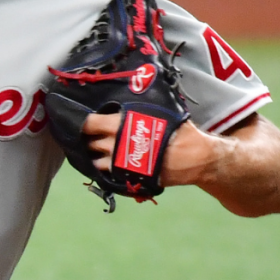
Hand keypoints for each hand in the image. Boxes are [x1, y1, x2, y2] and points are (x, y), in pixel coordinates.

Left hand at [82, 112, 219, 186]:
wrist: (193, 157)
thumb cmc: (177, 130)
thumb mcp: (156, 111)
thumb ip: (135, 111)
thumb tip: (126, 102)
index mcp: (120, 123)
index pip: (89, 123)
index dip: (86, 124)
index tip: (89, 124)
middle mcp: (115, 143)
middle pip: (89, 142)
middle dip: (90, 140)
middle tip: (95, 138)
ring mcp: (119, 163)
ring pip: (95, 161)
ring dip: (96, 157)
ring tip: (103, 153)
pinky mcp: (127, 177)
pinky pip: (107, 174)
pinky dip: (106, 170)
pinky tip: (111, 165)